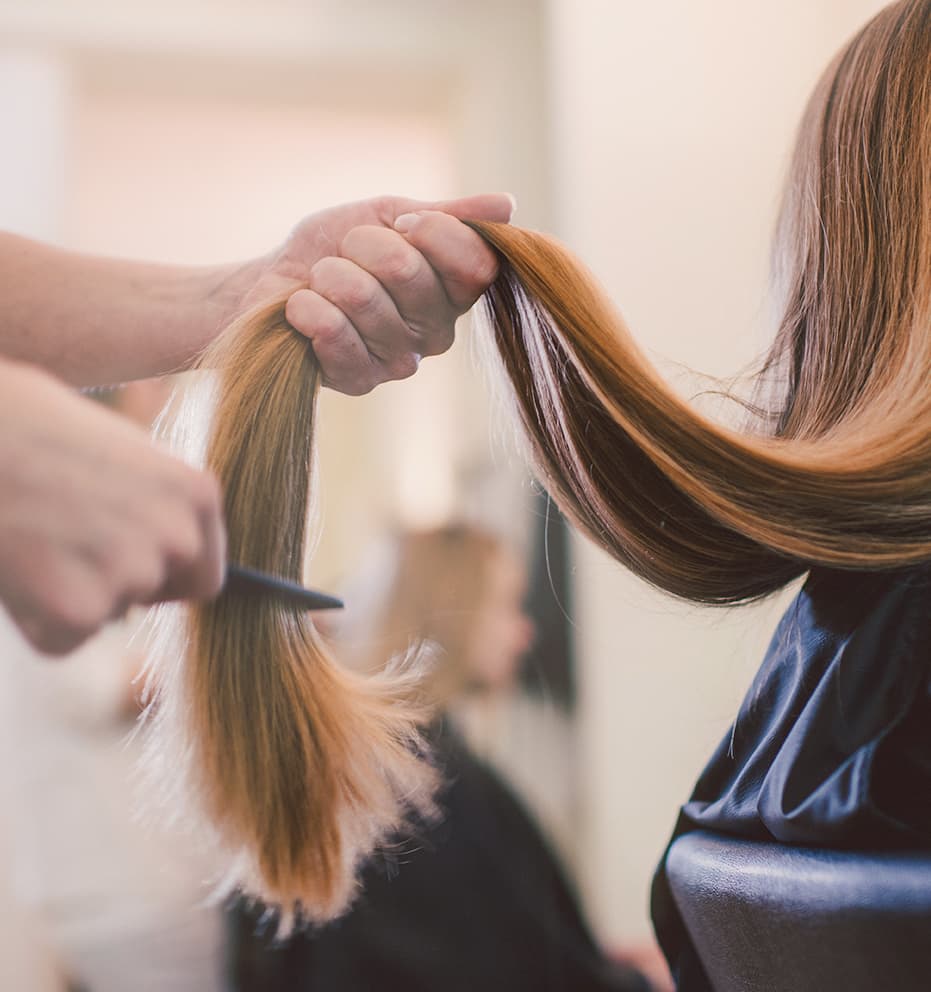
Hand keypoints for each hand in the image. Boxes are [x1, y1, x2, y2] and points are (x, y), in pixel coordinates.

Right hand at [0, 361, 225, 654]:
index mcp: (197, 493)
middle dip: (117, 582)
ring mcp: (132, 575)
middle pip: (155, 595)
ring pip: (107, 614)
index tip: (124, 557)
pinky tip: (15, 567)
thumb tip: (172, 548)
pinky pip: (62, 638)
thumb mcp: (122, 449)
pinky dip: (34, 619)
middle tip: (63, 537)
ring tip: (33, 535)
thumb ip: (157, 502)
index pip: (203, 571)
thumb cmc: (30, 426)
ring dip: (71, 592)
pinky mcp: (79, 612)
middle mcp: (178, 536)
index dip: (162, 573)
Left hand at [245, 193, 513, 394]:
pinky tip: (302, 307)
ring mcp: (400, 362)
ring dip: (330, 276)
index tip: (400, 222)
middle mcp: (437, 332)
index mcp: (455, 292)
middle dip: (364, 245)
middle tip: (346, 252)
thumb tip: (507, 206)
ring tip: (321, 280)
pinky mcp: (359, 381)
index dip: (433, 232)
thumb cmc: (337, 248)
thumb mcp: (390, 216)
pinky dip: (308, 309)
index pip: (476, 264)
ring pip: (366, 299)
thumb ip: (445, 215)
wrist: (276, 282)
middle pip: (411, 273)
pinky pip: (336, 335)